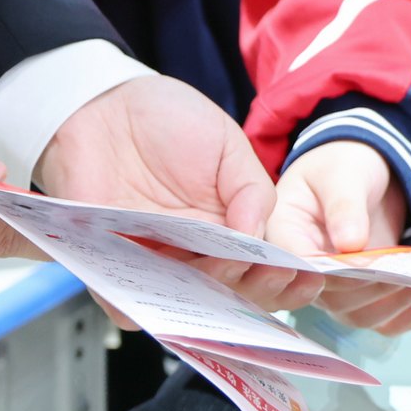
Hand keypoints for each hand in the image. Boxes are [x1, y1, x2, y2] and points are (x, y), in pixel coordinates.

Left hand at [35, 75, 319, 312]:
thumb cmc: (165, 119)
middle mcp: (194, 255)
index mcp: (227, 231)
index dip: (288, 279)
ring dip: (214, 296)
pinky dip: (149, 307)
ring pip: (190, 308)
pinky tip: (173, 286)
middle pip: (234, 297)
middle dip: (260, 290)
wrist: (102, 103)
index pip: (263, 270)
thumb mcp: (226, 144)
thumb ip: (252, 189)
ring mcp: (154, 263)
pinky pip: (127, 305)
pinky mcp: (110, 266)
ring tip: (228, 267)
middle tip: (273, 271)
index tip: (308, 275)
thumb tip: (260, 238)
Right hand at [270, 142, 410, 334]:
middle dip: (368, 287)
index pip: (296, 264)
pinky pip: (379, 321)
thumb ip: (344, 205)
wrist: (366, 175)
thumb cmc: (345, 167)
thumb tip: (350, 244)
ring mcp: (333, 289)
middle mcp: (304, 269)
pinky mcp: (361, 297)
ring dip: (390, 303)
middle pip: (328, 296)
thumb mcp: (343, 174)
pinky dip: (403, 316)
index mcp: (286, 233)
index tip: (361, 263)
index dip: (326, 272)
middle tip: (402, 270)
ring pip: (356, 314)